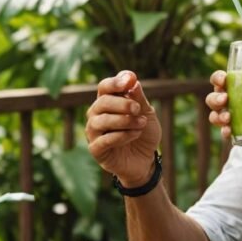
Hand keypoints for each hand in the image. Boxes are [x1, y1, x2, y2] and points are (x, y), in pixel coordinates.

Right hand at [85, 70, 160, 185]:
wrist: (146, 160)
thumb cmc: (144, 134)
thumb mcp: (147, 114)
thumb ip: (139, 98)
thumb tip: (132, 81)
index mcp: (108, 102)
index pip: (104, 87)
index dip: (115, 83)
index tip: (129, 81)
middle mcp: (96, 115)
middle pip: (102, 102)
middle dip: (121, 104)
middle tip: (137, 109)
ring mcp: (94, 133)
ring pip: (100, 121)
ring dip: (123, 121)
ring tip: (141, 123)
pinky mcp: (96, 150)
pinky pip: (104, 140)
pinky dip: (121, 136)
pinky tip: (135, 134)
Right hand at [204, 69, 241, 140]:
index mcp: (233, 86)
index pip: (219, 79)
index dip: (218, 78)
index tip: (224, 80)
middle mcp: (226, 100)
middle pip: (212, 97)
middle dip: (216, 98)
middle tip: (225, 100)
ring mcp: (226, 115)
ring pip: (214, 115)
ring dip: (219, 116)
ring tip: (228, 118)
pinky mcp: (230, 129)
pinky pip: (223, 130)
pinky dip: (225, 132)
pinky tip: (229, 132)